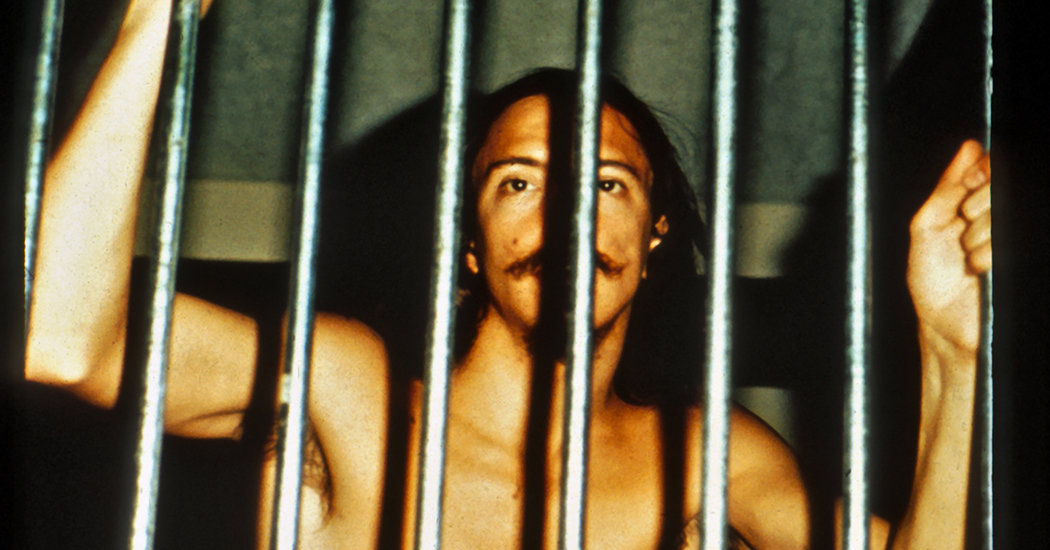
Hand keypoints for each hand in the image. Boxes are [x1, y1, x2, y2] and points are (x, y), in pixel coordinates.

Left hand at [907, 140, 990, 352]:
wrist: (943, 323)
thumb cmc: (932, 278)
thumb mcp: (927, 226)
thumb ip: (948, 187)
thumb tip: (969, 149)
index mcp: (977, 204)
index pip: (993, 168)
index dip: (981, 174)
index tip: (967, 189)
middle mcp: (998, 217)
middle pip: (999, 189)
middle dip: (976, 208)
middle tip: (961, 231)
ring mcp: (1010, 239)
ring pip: (1002, 215)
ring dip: (978, 238)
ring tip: (966, 257)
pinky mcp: (1020, 258)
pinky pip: (1005, 242)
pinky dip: (987, 255)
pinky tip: (977, 269)